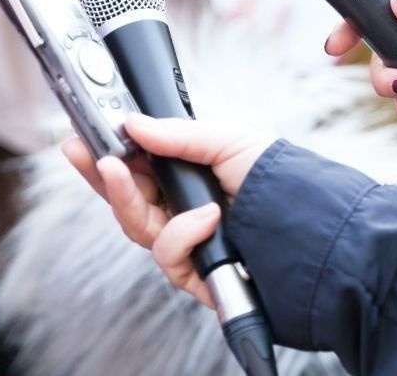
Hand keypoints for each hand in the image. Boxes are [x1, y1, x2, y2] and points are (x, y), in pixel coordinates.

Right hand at [62, 114, 273, 306]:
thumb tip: (134, 124)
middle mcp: (182, 209)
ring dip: (125, 197)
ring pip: (135, 226)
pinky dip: (183, 234)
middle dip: (100, 175)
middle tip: (84, 151)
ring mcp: (187, 242)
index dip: (105, 154)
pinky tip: (208, 218)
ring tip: (121, 171)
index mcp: (187, 176)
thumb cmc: (279, 182)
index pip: (135, 167)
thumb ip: (179, 134)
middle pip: (125, 198)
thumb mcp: (230, 141)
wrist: (315, 228)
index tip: (80, 137)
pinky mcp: (195, 272)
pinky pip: (167, 255)